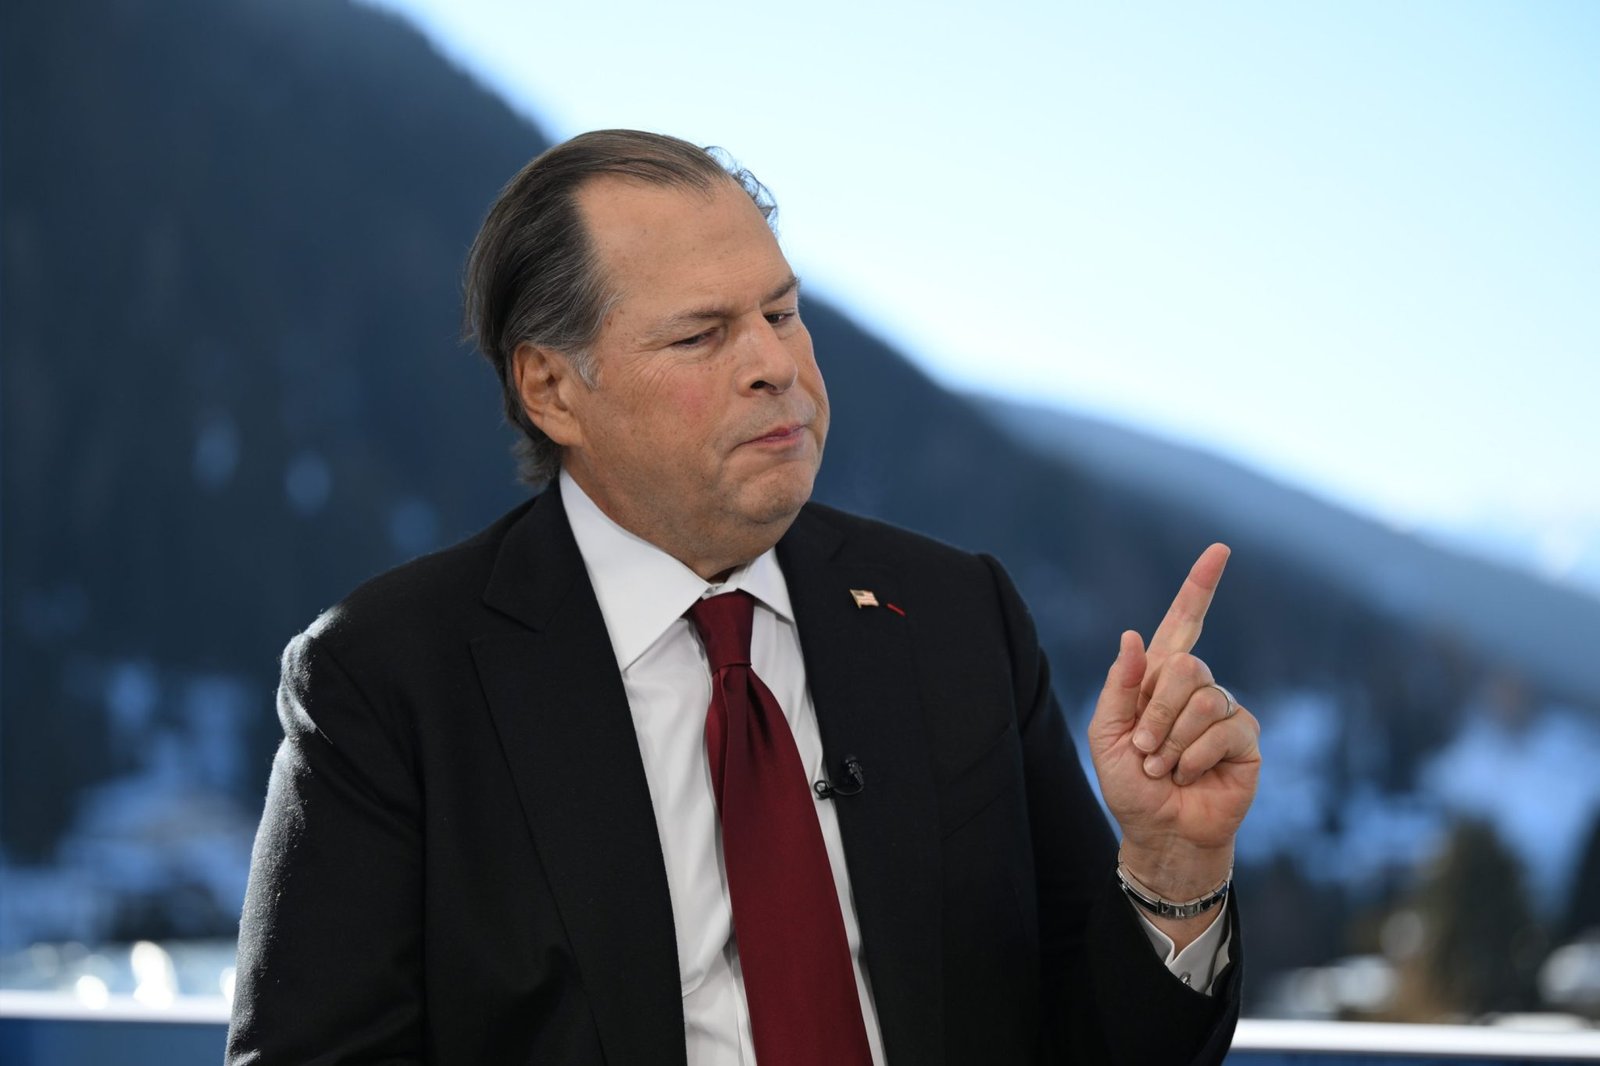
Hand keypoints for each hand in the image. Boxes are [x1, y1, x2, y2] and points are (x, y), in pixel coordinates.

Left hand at [1086, 544, 1260, 901]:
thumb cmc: (1130, 784)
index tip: (1219, 550)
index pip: (1183, 622)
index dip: (1200, 587)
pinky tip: (1188, 775)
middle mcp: (1195, 688)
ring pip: (1203, 698)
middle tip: (1144, 749)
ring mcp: (1223, 711)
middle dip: (1155, 712)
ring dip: (1172, 740)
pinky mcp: (1245, 739)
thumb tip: (1134, 634)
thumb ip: (1118, 686)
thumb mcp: (1105, 734)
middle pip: (1185, 666)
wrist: (1160, 832)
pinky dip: (1194, 756)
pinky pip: (1224, 728)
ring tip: (1164, 767)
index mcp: (1159, 678)